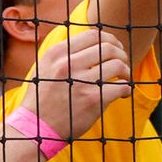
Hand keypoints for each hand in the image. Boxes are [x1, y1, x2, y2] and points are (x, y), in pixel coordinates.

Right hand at [22, 28, 131, 145]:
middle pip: (109, 47)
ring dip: (126, 71)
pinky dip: (126, 89)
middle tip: (122, 64)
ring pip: (118, 64)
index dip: (110, 40)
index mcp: (56, 54)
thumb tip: (93, 41)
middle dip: (121, 54)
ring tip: (122, 78)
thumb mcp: (44, 68)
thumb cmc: (43, 98)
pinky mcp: (93, 99)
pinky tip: (121, 94)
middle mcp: (68, 64)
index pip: (93, 34)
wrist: (36, 126)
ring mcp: (81, 81)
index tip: (113, 49)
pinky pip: (122, 86)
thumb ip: (64, 54)